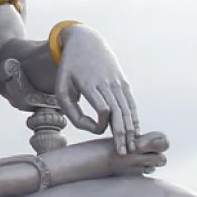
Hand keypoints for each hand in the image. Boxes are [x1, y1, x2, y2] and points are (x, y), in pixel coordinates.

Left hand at [55, 25, 139, 154]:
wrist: (85, 42)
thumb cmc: (69, 69)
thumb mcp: (61, 88)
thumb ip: (71, 112)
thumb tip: (92, 128)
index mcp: (89, 84)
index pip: (102, 108)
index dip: (102, 123)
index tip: (97, 130)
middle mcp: (107, 83)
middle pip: (119, 112)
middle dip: (121, 135)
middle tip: (124, 154)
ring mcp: (118, 82)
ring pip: (128, 110)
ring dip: (130, 130)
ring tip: (131, 148)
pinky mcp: (123, 83)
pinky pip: (131, 104)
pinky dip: (134, 119)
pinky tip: (135, 132)